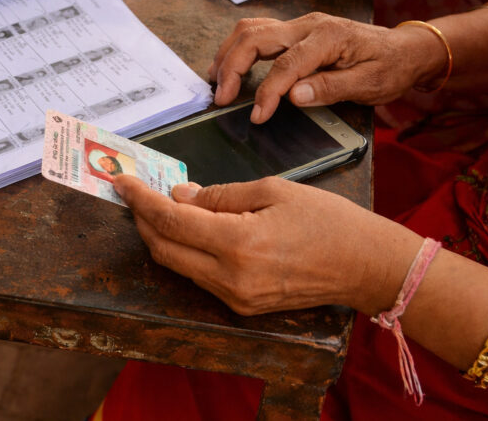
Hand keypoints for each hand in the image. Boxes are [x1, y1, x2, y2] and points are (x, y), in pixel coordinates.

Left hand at [114, 175, 416, 315]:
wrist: (366, 266)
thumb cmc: (328, 221)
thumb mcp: (272, 191)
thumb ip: (219, 196)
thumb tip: (181, 196)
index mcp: (237, 245)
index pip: (170, 221)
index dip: (140, 199)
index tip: (122, 180)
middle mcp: (230, 279)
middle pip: (164, 249)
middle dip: (142, 218)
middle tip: (134, 191)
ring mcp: (235, 298)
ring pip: (178, 265)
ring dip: (161, 235)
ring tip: (156, 205)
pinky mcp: (243, 306)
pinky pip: (200, 276)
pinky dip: (185, 250)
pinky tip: (187, 228)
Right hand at [207, 13, 447, 121]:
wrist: (405, 49)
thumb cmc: (390, 67)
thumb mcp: (370, 84)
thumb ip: (331, 88)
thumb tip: (294, 96)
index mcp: (328, 36)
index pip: (286, 64)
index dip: (267, 92)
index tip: (257, 116)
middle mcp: (309, 24)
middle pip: (256, 37)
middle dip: (233, 67)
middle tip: (221, 98)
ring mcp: (300, 24)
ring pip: (251, 29)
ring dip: (229, 54)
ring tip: (217, 82)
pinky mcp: (295, 30)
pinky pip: (258, 32)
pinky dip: (238, 48)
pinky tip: (231, 67)